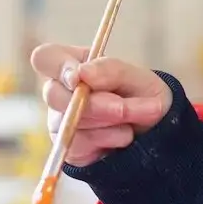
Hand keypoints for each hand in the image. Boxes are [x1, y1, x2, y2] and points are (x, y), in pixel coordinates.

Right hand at [32, 44, 174, 165]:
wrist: (156, 131)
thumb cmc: (143, 95)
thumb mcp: (139, 78)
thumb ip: (111, 70)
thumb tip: (81, 74)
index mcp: (75, 64)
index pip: (45, 58)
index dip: (58, 67)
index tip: (79, 79)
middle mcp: (61, 91)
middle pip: (54, 95)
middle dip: (95, 104)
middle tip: (123, 108)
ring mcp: (61, 120)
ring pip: (71, 122)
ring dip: (109, 123)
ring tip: (132, 120)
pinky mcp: (69, 145)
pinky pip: (78, 144)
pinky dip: (107, 140)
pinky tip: (121, 135)